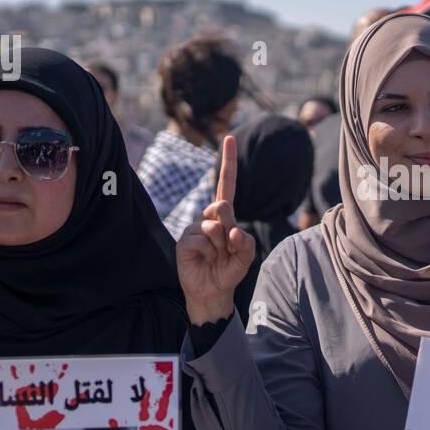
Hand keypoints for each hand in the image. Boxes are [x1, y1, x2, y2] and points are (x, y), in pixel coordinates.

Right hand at [176, 135, 255, 325]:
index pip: (227, 185)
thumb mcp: (246, 256)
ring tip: (216, 257)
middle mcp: (208, 217)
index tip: (229, 137)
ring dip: (220, 246)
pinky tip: (204, 260)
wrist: (212, 292)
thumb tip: (231, 231)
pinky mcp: (184, 241)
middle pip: (223, 206)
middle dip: (231, 228)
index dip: (228, 162)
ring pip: (213, 227)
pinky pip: (200, 240)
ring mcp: (194, 228)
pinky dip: (208, 253)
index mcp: (224, 216)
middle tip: (228, 248)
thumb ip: (246, 242)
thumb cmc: (229, 271)